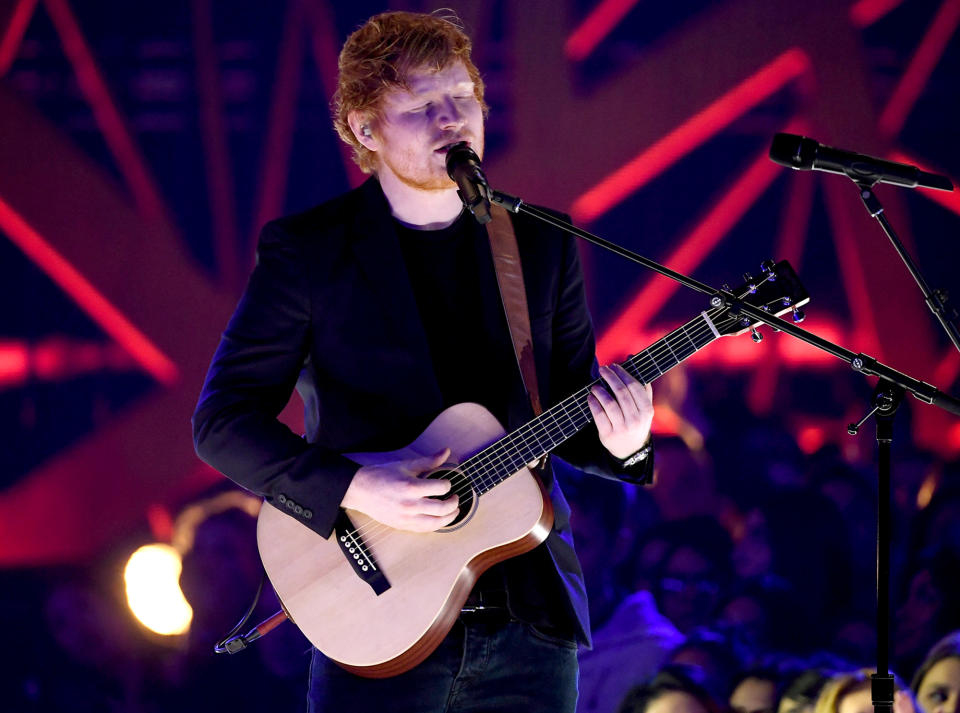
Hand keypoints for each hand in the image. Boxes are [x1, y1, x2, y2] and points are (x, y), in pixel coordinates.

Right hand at [341, 449, 458, 531]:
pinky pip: (425, 529)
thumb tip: (446, 451)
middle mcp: (409, 504)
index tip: (447, 483)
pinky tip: (440, 519)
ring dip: (449, 518)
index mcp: (411, 487)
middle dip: (454, 503)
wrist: (360, 490)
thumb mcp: (406, 465)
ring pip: (436, 523)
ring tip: (453, 511)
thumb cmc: (382, 476)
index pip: (441, 488)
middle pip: (442, 508)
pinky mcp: (402, 525)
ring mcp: (405, 517)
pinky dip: (436, 525)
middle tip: (456, 498)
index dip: (448, 484)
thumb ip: (429, 461)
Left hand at [587, 364, 653, 459]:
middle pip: (621, 393)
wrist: (630, 449)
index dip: (623, 374)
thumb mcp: (644, 407)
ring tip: (595, 386)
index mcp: (647, 410)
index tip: (614, 366)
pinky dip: (593, 403)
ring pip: (609, 403)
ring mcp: (622, 428)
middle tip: (602, 370)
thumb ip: (640, 384)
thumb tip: (631, 357)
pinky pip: (598, 415)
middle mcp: (636, 419)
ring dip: (600, 391)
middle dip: (610, 378)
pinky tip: (591, 397)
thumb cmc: (636, 421)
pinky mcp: (608, 435)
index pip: (634, 387)